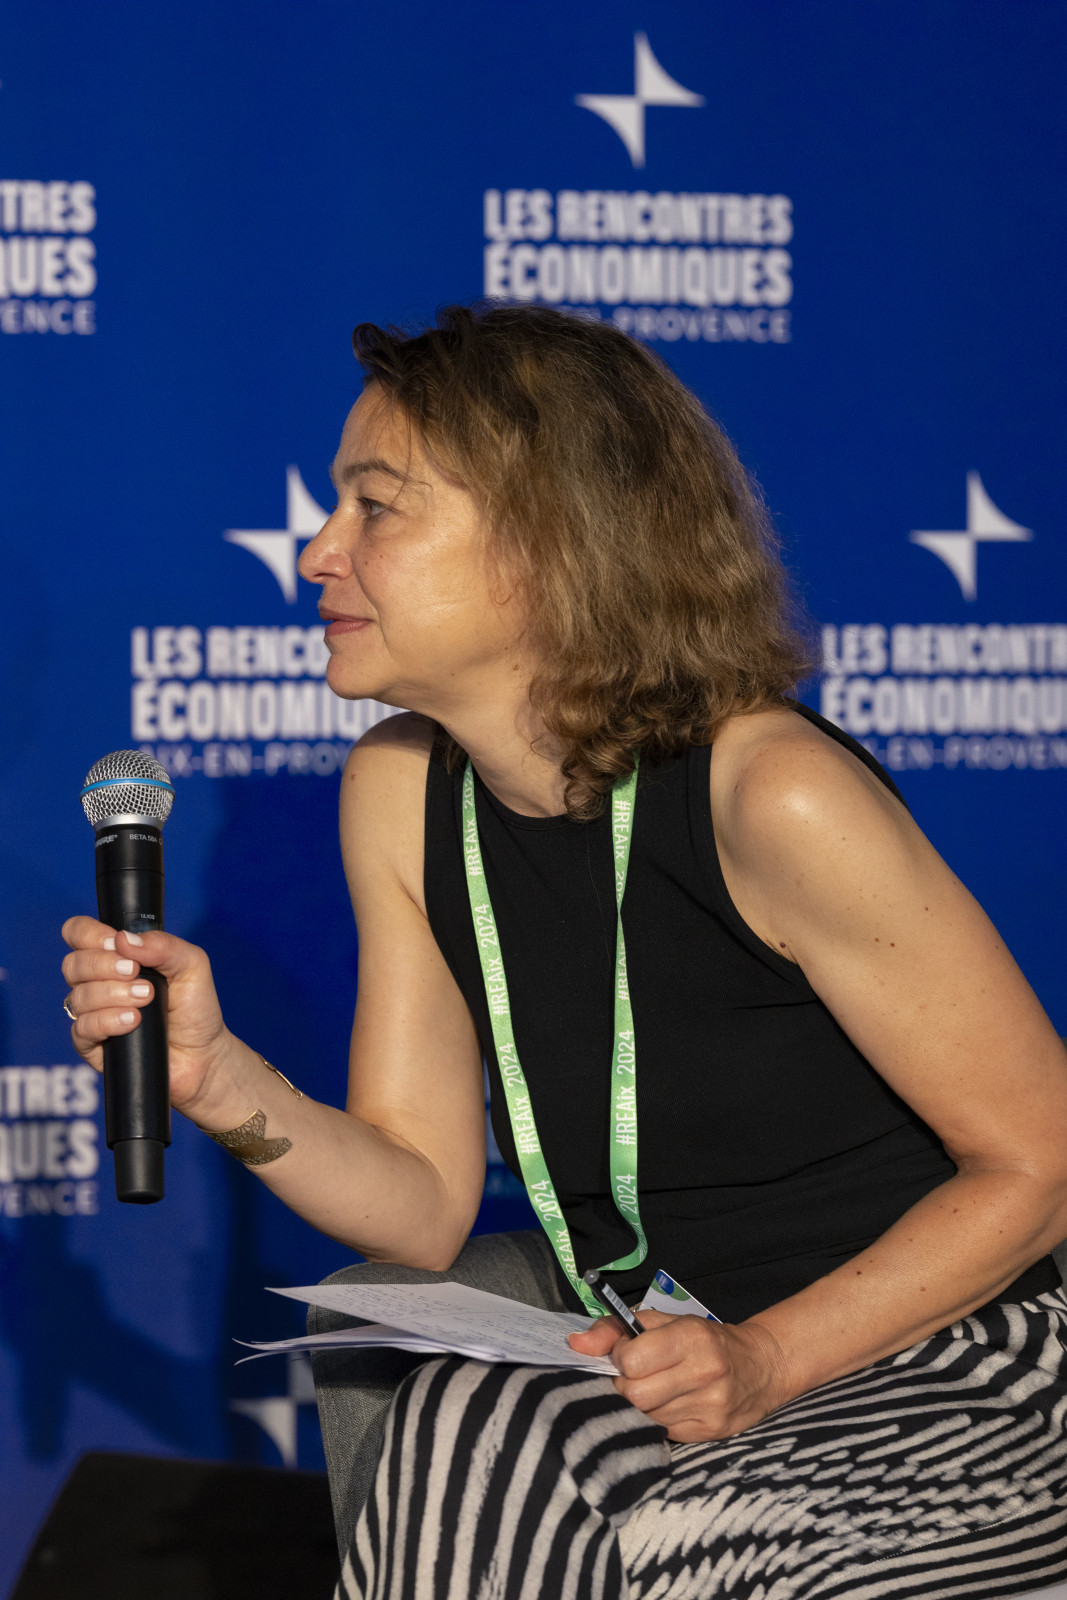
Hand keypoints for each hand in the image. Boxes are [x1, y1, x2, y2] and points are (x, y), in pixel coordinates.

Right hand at [60, 916, 234, 1116]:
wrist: (203, 1054)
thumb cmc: (196, 1007)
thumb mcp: (192, 965)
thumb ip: (164, 945)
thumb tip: (124, 939)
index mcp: (116, 956)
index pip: (80, 934)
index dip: (89, 934)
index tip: (116, 943)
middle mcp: (99, 982)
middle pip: (73, 964)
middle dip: (103, 965)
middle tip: (135, 973)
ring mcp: (93, 1013)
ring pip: (78, 996)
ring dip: (112, 994)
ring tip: (145, 999)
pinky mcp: (92, 1045)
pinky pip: (81, 1028)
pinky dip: (106, 1021)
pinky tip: (131, 1021)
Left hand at [568, 1309, 789, 1442]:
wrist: (760, 1367)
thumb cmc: (703, 1339)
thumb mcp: (664, 1321)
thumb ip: (616, 1328)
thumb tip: (575, 1344)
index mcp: (691, 1337)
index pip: (632, 1360)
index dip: (620, 1359)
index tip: (627, 1355)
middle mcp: (704, 1372)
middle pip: (635, 1395)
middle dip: (626, 1387)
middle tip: (636, 1377)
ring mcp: (710, 1407)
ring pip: (646, 1417)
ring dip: (641, 1405)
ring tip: (655, 1389)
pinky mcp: (712, 1433)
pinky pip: (663, 1432)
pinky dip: (658, 1420)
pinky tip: (670, 1405)